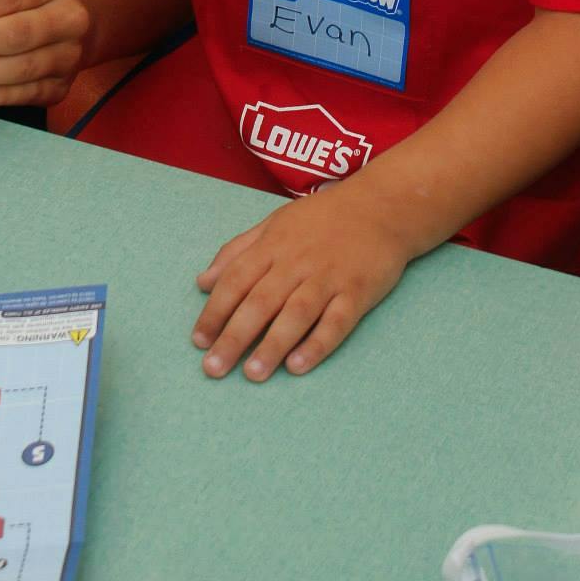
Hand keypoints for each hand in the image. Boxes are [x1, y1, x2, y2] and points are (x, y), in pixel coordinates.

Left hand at [192, 179, 413, 381]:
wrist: (381, 206)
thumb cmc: (322, 218)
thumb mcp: (274, 224)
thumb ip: (237, 252)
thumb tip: (202, 282)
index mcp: (273, 245)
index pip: (236, 279)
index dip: (215, 311)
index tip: (198, 341)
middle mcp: (297, 262)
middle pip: (260, 302)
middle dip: (234, 337)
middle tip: (213, 369)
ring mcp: (328, 278)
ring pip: (295, 314)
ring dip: (272, 345)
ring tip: (252, 374)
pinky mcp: (357, 292)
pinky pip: (336, 322)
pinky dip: (317, 344)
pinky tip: (298, 366)